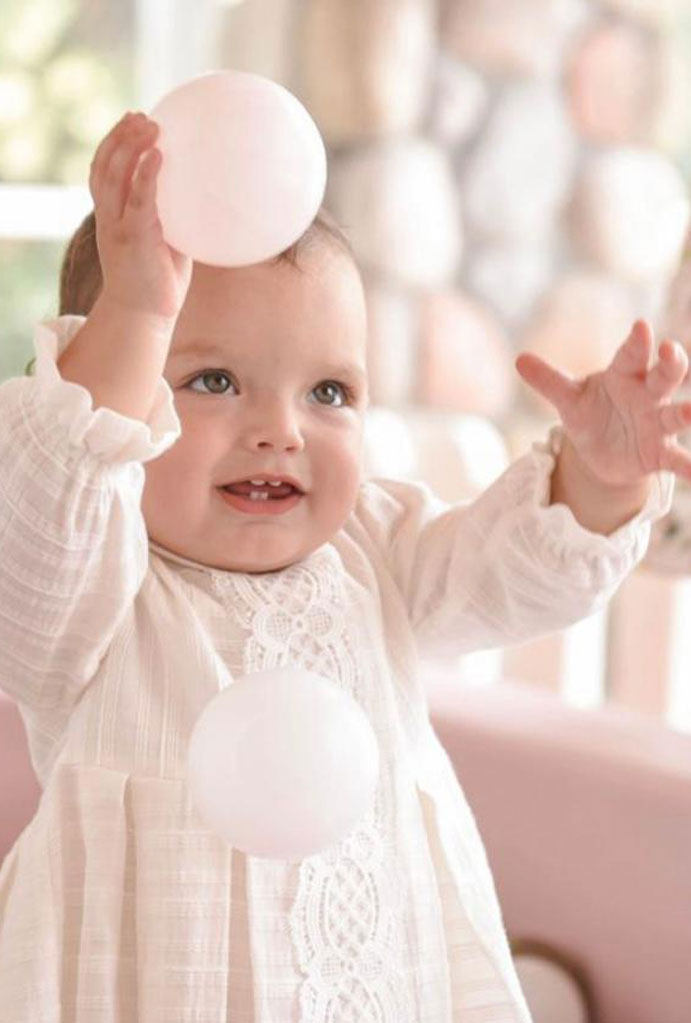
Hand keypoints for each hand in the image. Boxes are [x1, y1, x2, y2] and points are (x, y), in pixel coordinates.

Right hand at [89, 111, 191, 321]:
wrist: (143, 316)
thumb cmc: (159, 283)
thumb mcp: (167, 245)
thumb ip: (176, 220)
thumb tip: (209, 201)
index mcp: (112, 217)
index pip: (103, 172)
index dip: (112, 145)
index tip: (130, 122)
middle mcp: (109, 218)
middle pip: (104, 166)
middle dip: (119, 137)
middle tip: (140, 115)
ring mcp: (118, 227)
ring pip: (113, 176)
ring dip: (129, 146)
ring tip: (149, 124)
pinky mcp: (135, 238)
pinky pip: (139, 200)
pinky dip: (146, 175)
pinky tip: (158, 156)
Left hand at [516, 320, 690, 486]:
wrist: (600, 452)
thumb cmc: (590, 414)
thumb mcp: (568, 400)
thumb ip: (548, 381)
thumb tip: (518, 359)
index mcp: (624, 375)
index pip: (632, 355)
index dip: (637, 341)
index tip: (641, 326)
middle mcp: (647, 396)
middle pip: (663, 376)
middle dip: (671, 364)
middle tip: (671, 350)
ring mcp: (656, 424)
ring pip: (676, 414)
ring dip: (688, 412)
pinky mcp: (659, 453)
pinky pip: (676, 459)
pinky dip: (687, 466)